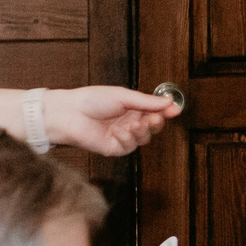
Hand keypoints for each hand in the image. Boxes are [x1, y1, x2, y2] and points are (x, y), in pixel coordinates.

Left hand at [48, 87, 180, 156]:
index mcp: (132, 107)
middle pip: (153, 126)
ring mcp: (122, 136)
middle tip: (156, 117)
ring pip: (144, 138)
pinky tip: (119, 131)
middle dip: (156, 122)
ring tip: (134, 124)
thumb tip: (168, 101)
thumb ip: (147, 102)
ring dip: (142, 131)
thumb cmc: (92, 100)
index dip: (166, 111)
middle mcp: (129, 122)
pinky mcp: (115, 148)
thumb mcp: (123, 96)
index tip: (175, 109)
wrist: (70, 114)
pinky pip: (130, 147)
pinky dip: (128, 138)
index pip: (155, 111)